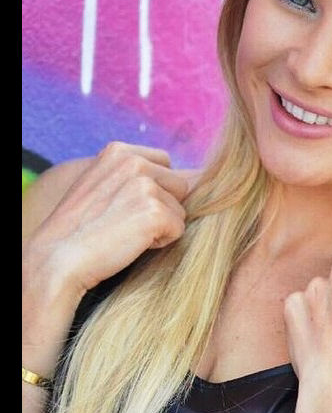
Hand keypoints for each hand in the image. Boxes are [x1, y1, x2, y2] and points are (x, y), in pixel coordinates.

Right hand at [24, 141, 197, 295]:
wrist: (55, 262)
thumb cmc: (80, 228)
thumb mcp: (103, 185)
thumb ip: (135, 173)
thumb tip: (195, 174)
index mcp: (119, 150)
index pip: (166, 163)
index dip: (154, 189)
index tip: (124, 205)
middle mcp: (134, 162)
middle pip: (180, 185)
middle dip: (162, 205)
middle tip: (126, 222)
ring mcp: (145, 186)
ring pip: (181, 209)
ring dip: (161, 225)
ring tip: (126, 232)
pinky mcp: (155, 213)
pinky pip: (178, 229)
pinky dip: (161, 242)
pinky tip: (131, 244)